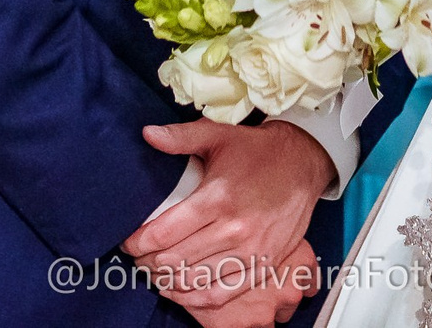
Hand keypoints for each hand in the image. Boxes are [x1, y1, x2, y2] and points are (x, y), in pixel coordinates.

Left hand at [123, 120, 331, 314]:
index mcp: (217, 197)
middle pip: (175, 260)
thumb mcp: (219, 135)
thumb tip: (147, 134)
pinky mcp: (264, 263)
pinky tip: (182, 290)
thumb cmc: (258, 150)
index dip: (138, 243)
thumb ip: (180, 137)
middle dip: (148, 263)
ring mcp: (250, 250)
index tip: (128, 243)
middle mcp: (234, 228)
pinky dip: (197, 298)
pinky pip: (224, 293)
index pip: (164, 234)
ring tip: (155, 272)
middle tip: (138, 258)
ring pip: (196, 280)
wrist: (303, 163)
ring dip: (168, 281)